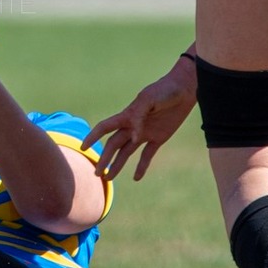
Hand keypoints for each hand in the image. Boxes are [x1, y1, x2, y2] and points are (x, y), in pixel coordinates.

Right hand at [85, 54, 197, 181]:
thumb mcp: (149, 100)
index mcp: (127, 115)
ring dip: (117, 164)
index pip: (105, 127)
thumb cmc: (165, 90)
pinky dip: (142, 166)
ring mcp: (144, 133)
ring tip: (110, 178)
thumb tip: (134, 137)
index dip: (93, 137)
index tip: (83, 148)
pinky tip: (136, 178)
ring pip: (126, 152)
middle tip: (97, 174)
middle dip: (104, 159)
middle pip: (113, 145)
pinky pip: (147, 155)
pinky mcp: (159, 138)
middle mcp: (133, 126)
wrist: (184, 89)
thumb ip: (138, 117)